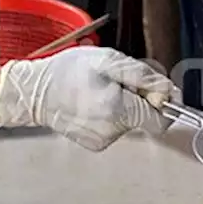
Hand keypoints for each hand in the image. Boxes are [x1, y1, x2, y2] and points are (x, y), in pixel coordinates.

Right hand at [0, 46, 177, 150]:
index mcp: (118, 110)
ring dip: (124, 103)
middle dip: (139, 97)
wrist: (34, 92)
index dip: (163, 101)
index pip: (161, 120)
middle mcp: (112, 130)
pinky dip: (110, 113)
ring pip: (130, 121)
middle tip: (118, 80)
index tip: (153, 87)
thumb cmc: (68, 71)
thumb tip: (168, 90)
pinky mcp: (95, 143)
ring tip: (100, 88)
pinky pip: (115, 126)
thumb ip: (143, 76)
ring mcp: (103, 140)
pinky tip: (92, 101)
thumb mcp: (108, 60)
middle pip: (145, 117)